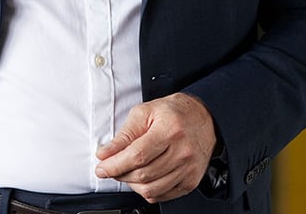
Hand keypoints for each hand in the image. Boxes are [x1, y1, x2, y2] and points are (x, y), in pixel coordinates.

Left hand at [94, 92, 217, 202]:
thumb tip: (105, 153)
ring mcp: (188, 169)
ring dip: (131, 184)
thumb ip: (125, 134)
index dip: (115, 164)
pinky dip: (146, 191)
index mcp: (170, 129)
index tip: (102, 167)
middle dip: (120, 174)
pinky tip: (141, 178)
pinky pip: (162, 195)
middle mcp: (182, 151)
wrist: (203, 118)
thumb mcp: (145, 112)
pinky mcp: (190, 181)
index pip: (137, 155)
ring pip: (151, 189)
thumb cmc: (174, 112)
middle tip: (110, 168)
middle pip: (143, 174)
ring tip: (125, 172)